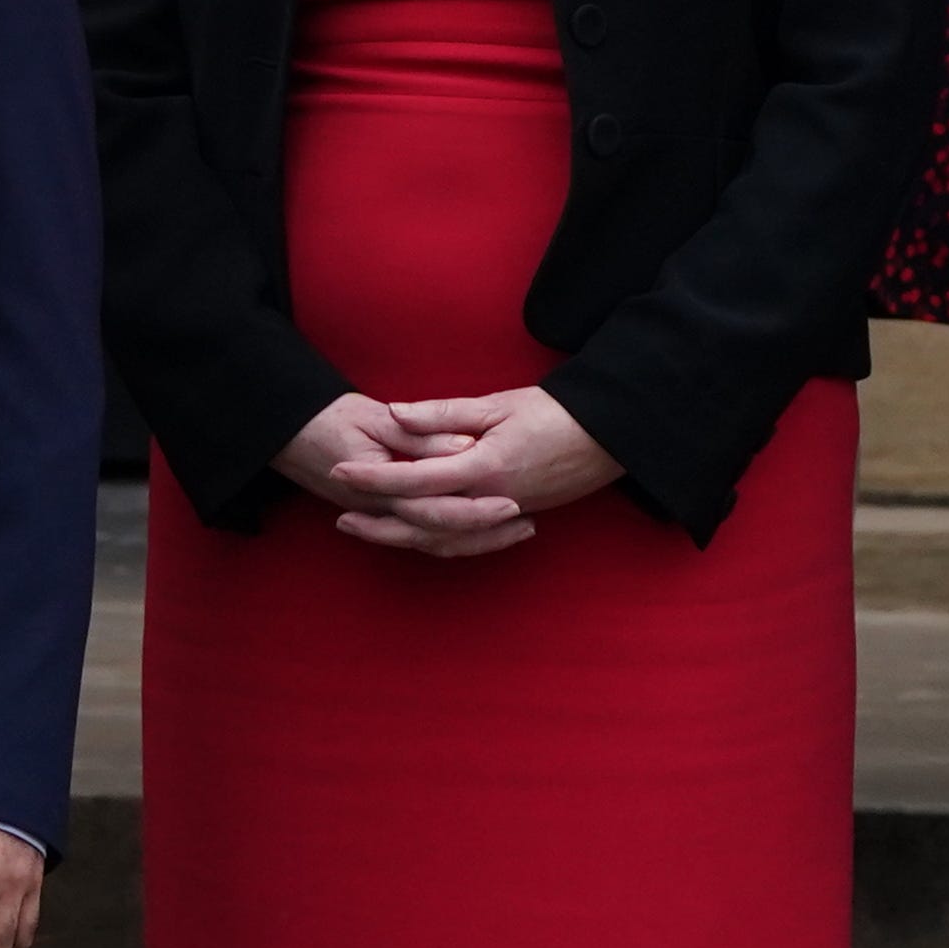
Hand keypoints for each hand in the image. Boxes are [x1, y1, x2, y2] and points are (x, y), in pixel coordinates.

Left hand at [320, 385, 624, 558]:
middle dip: (378, 522)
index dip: (373, 478)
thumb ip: (441, 414)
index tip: (339, 472)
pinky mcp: (514, 517)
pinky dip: (437, 542)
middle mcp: (489, 501)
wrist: (609, 436)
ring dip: (402, 538)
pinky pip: (467, 541)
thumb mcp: (496, 404)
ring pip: (443, 540)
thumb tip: (393, 414)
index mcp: (482, 468)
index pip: (414, 479)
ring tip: (368, 529)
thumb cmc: (553, 412)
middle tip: (340, 517)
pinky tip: (416, 535)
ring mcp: (503, 514)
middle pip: (421, 523)